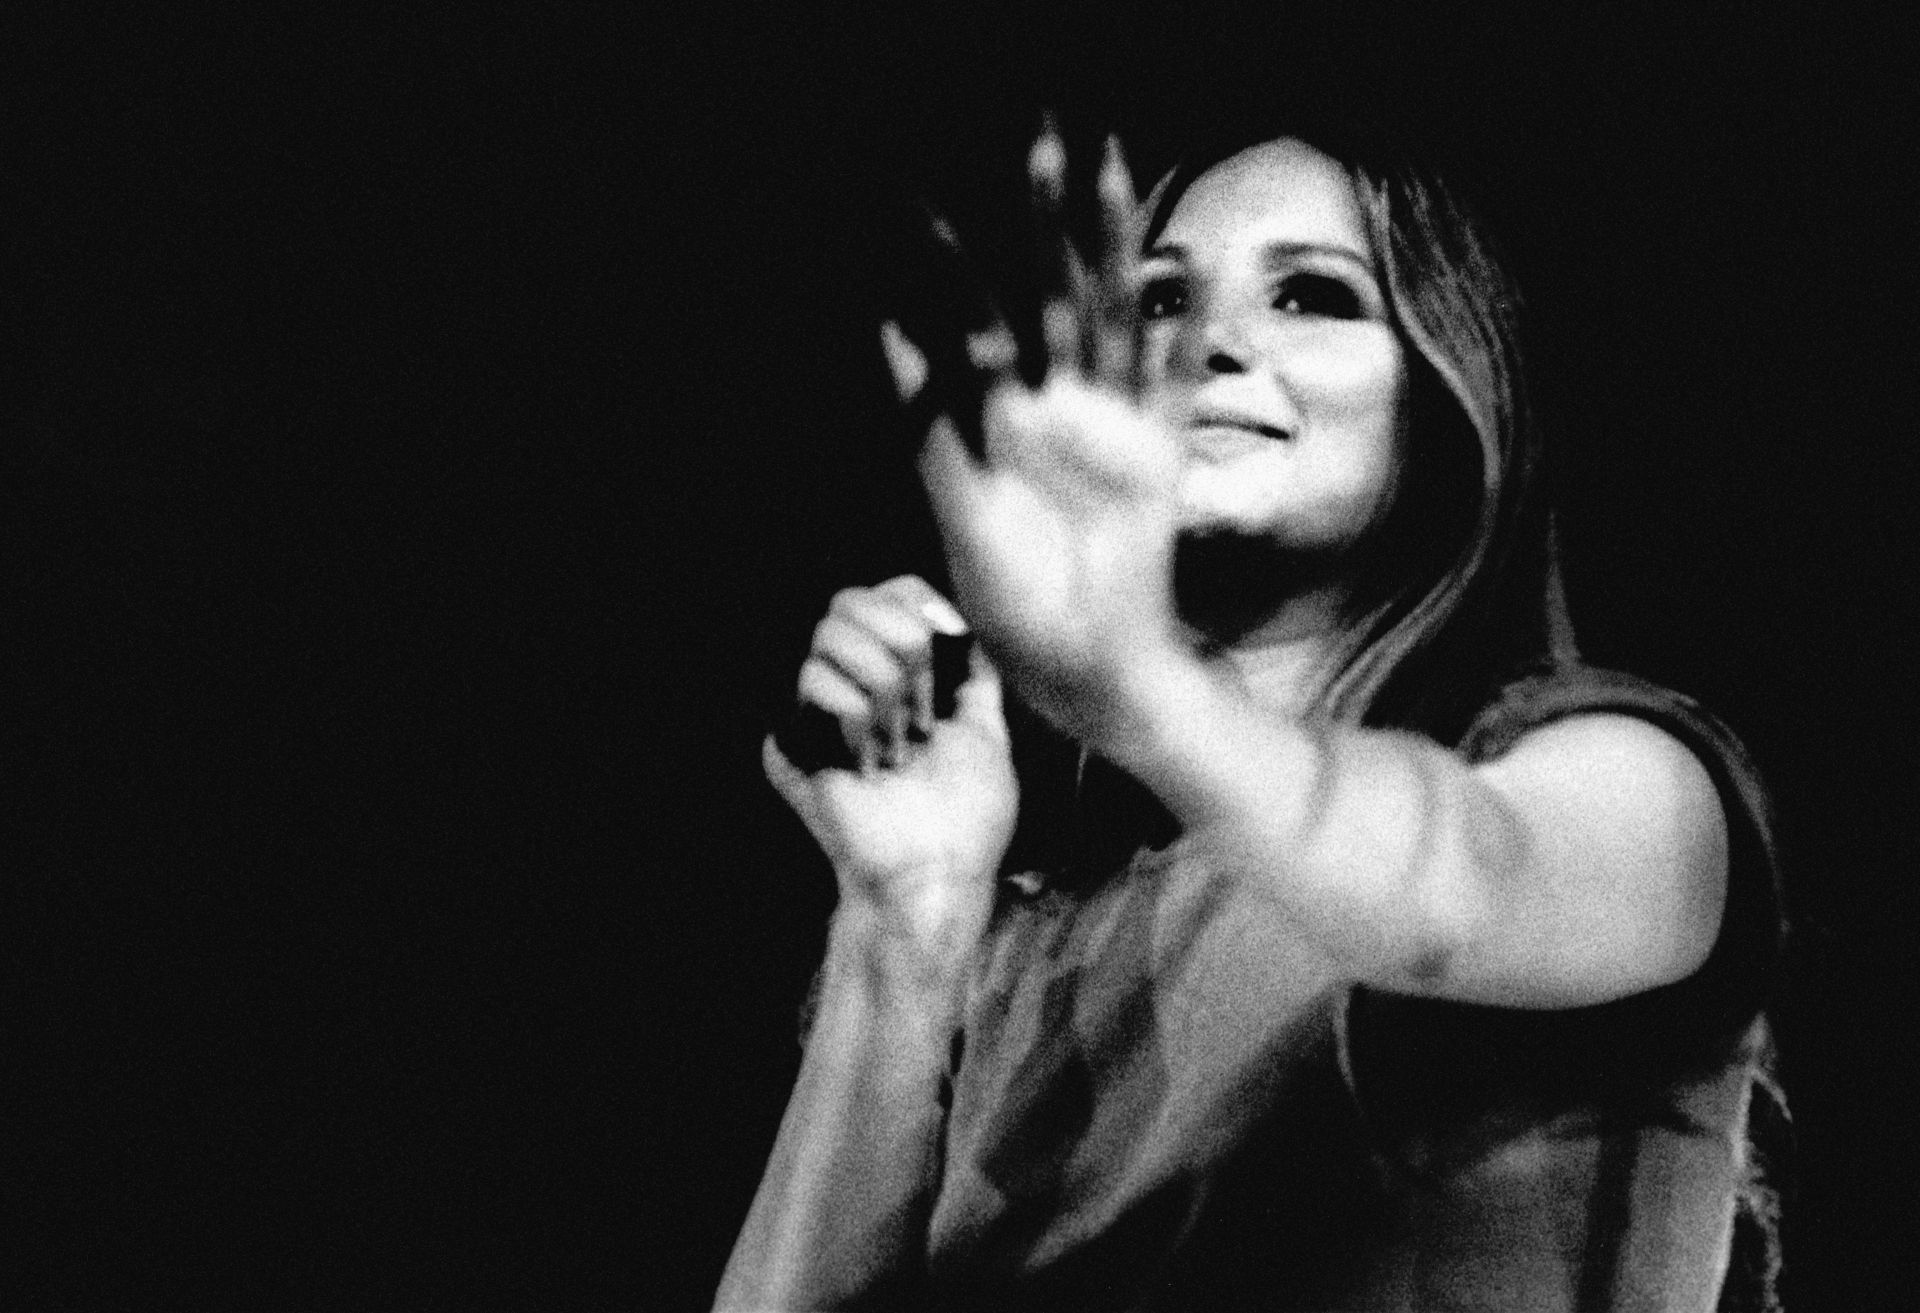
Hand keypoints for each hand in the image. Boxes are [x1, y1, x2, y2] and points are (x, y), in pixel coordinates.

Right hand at [765, 576, 1017, 967]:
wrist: (935, 871)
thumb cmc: (968, 816)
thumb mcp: (990, 732)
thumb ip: (979, 678)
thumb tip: (979, 627)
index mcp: (903, 676)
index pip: (888, 592)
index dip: (916, 604)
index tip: (948, 639)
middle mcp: (857, 680)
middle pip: (850, 599)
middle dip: (902, 646)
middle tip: (923, 713)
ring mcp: (822, 705)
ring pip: (829, 634)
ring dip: (883, 689)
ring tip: (899, 744)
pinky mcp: (795, 736)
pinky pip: (813, 681)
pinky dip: (858, 718)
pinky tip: (871, 760)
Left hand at [886, 127, 1187, 740]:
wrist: (1087, 673)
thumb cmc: (1019, 613)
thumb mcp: (960, 517)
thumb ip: (935, 431)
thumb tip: (894, 340)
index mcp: (998, 427)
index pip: (973, 325)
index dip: (950, 266)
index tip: (922, 206)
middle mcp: (1055, 413)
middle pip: (1049, 297)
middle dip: (1042, 224)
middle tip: (1037, 141)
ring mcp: (1110, 429)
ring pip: (1113, 317)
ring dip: (1111, 247)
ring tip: (1108, 170)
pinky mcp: (1158, 459)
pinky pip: (1173, 381)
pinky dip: (1186, 328)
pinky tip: (1196, 269)